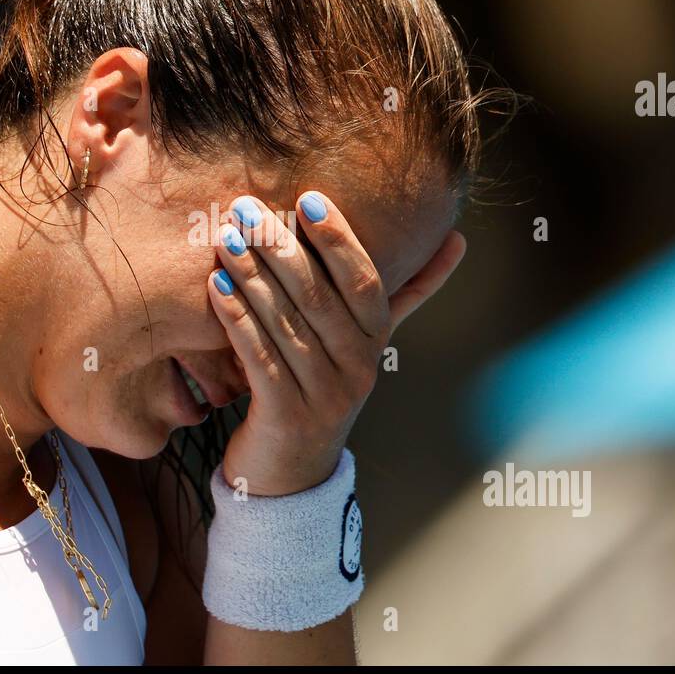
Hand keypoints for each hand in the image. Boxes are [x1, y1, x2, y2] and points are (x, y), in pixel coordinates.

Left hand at [207, 192, 466, 496]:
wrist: (291, 475)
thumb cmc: (323, 386)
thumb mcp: (364, 342)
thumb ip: (406, 293)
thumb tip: (458, 239)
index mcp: (376, 344)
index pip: (364, 283)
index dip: (339, 240)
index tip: (309, 198)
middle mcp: (358, 370)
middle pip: (319, 299)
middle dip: (280, 248)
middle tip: (247, 208)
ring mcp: (324, 396)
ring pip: (287, 324)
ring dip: (252, 276)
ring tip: (225, 238)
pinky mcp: (286, 417)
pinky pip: (260, 359)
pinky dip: (237, 319)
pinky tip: (216, 287)